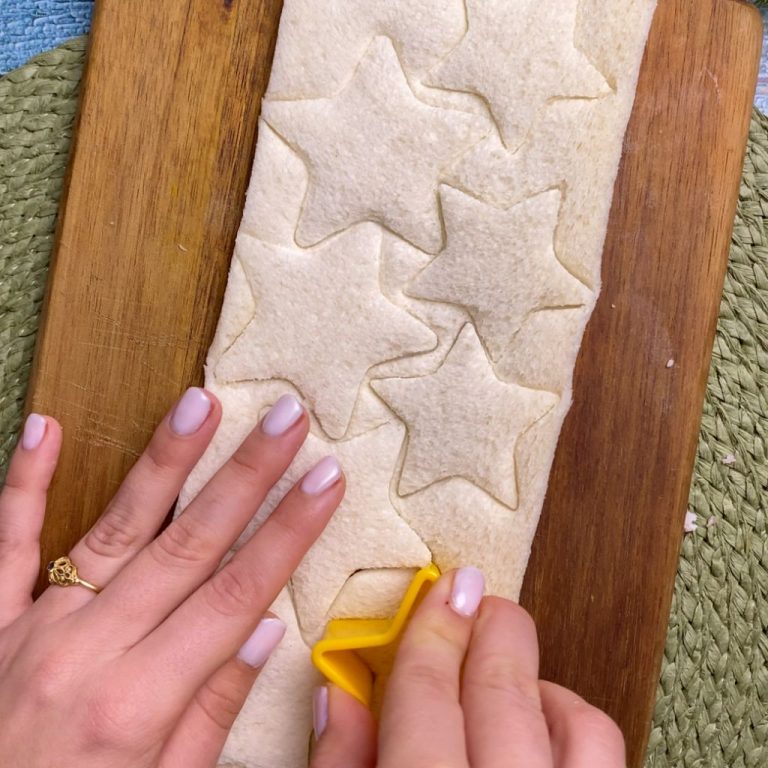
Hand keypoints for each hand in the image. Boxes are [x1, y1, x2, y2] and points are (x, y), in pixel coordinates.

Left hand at [0, 389, 343, 767]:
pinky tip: (46, 427)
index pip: (236, 595)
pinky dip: (22, 484)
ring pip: (114, 527)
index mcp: (136, 704)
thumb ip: (211, 710)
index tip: (325, 481)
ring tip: (201, 403)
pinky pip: (4, 543)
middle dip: (247, 476)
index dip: (289, 532)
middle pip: (188, 545)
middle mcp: (88, 651)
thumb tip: (263, 628)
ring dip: (165, 461)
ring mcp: (32, 627)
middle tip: (286, 419)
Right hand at [311, 570, 625, 767]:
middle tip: (475, 596)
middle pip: (503, 691)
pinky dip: (575, 725)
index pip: (427, 696)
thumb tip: (341, 696)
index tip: (439, 592)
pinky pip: (606, 757)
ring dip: (540, 680)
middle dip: (490, 628)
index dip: (430, 632)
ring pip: (578, 723)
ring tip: (506, 670)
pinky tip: (540, 730)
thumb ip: (340, 767)